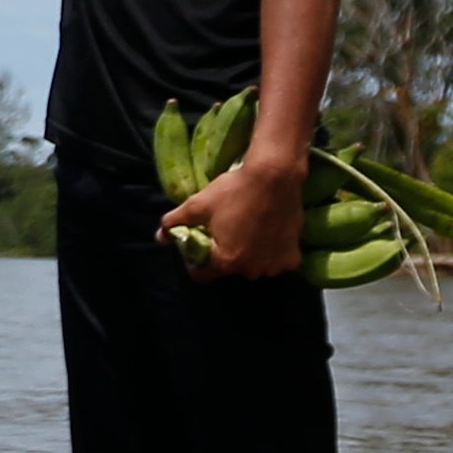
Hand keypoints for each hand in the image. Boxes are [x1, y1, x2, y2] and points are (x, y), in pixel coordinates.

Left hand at [160, 155, 304, 281]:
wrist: (274, 177)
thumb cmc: (233, 191)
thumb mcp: (197, 205)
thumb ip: (175, 222)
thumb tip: (159, 237)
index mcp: (227, 261)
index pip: (202, 276)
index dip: (194, 262)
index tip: (198, 245)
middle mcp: (251, 270)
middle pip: (229, 270)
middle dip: (224, 255)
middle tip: (224, 232)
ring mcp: (274, 266)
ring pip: (253, 266)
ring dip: (249, 255)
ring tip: (246, 230)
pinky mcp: (292, 258)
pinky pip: (275, 261)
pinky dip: (270, 253)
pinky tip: (267, 233)